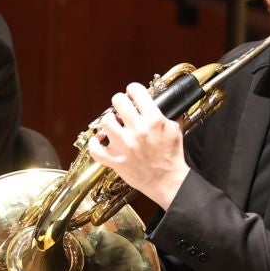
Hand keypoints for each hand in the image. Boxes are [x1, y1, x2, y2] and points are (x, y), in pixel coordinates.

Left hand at [87, 82, 190, 207]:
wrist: (167, 181)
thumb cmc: (171, 157)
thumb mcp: (175, 130)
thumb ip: (168, 114)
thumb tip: (165, 102)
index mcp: (153, 120)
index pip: (136, 91)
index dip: (133, 90)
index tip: (132, 93)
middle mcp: (137, 130)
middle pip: (118, 101)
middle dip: (120, 102)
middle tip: (122, 106)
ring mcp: (124, 146)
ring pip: (105, 121)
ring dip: (109, 121)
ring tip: (114, 124)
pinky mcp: (115, 160)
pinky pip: (95, 149)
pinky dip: (94, 143)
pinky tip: (99, 139)